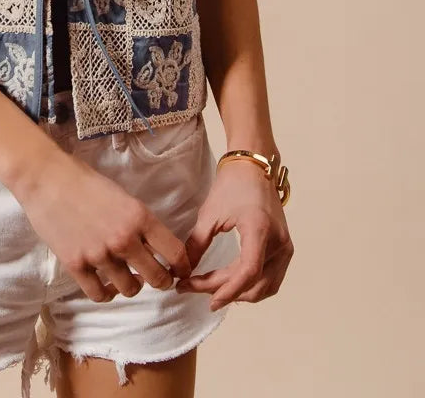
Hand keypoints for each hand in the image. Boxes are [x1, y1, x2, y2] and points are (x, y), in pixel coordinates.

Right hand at [11, 148, 192, 302]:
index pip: (175, 253)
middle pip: (157, 278)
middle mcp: (123, 239)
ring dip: (131, 285)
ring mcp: (99, 254)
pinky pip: (100, 294)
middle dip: (160, 280)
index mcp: (139, 216)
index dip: (182, 266)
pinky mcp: (76, 265)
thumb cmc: (83, 180)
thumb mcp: (121, 195)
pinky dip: (105, 292)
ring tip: (125, 275)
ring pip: (130, 289)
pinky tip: (104, 282)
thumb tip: (153, 246)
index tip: (179, 271)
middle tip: (155, 277)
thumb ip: (138, 221)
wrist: (46, 178)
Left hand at [176, 157, 293, 311]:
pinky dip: (252, 286)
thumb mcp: (209, 213)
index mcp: (259, 229)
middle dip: (224, 290)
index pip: (248, 271)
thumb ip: (197, 244)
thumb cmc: (231, 185)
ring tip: (210, 287)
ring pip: (265, 287)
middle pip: (254, 283)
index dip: (228, 290)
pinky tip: (231, 284)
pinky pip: (271, 279)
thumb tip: (182, 272)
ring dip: (239, 292)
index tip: (207, 301)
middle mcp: (278, 242)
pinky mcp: (284, 248)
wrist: (254, 167)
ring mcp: (284, 247)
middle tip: (193, 287)